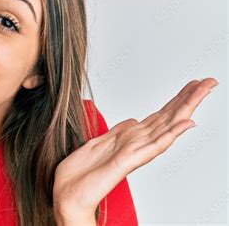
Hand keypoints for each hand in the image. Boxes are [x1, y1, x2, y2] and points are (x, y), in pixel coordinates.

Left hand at [53, 77, 217, 224]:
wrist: (67, 195)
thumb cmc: (80, 174)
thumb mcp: (98, 142)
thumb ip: (118, 132)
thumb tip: (133, 121)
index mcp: (129, 137)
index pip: (159, 115)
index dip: (177, 99)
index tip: (193, 83)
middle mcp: (136, 143)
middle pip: (168, 116)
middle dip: (189, 98)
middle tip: (209, 81)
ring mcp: (134, 152)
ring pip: (167, 126)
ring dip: (186, 108)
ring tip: (204, 91)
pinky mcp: (127, 161)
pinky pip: (154, 146)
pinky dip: (171, 134)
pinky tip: (186, 124)